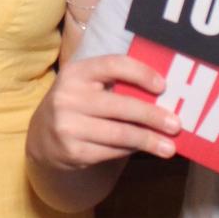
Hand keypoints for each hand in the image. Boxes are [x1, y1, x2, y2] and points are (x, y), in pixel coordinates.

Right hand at [35, 51, 181, 176]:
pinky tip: (144, 149)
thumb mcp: (87, 86)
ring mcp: (68, 126)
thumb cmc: (77, 104)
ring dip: (149, 140)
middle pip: (121, 106)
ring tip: (169, 147)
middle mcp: (68, 97)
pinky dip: (131, 150)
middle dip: (152, 116)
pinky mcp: (73, 151)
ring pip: (119, 134)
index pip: (113, 65)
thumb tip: (163, 97)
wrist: (42, 136)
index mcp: (76, 72)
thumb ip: (115, 84)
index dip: (140, 73)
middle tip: (176, 125)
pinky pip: (111, 151)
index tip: (163, 86)